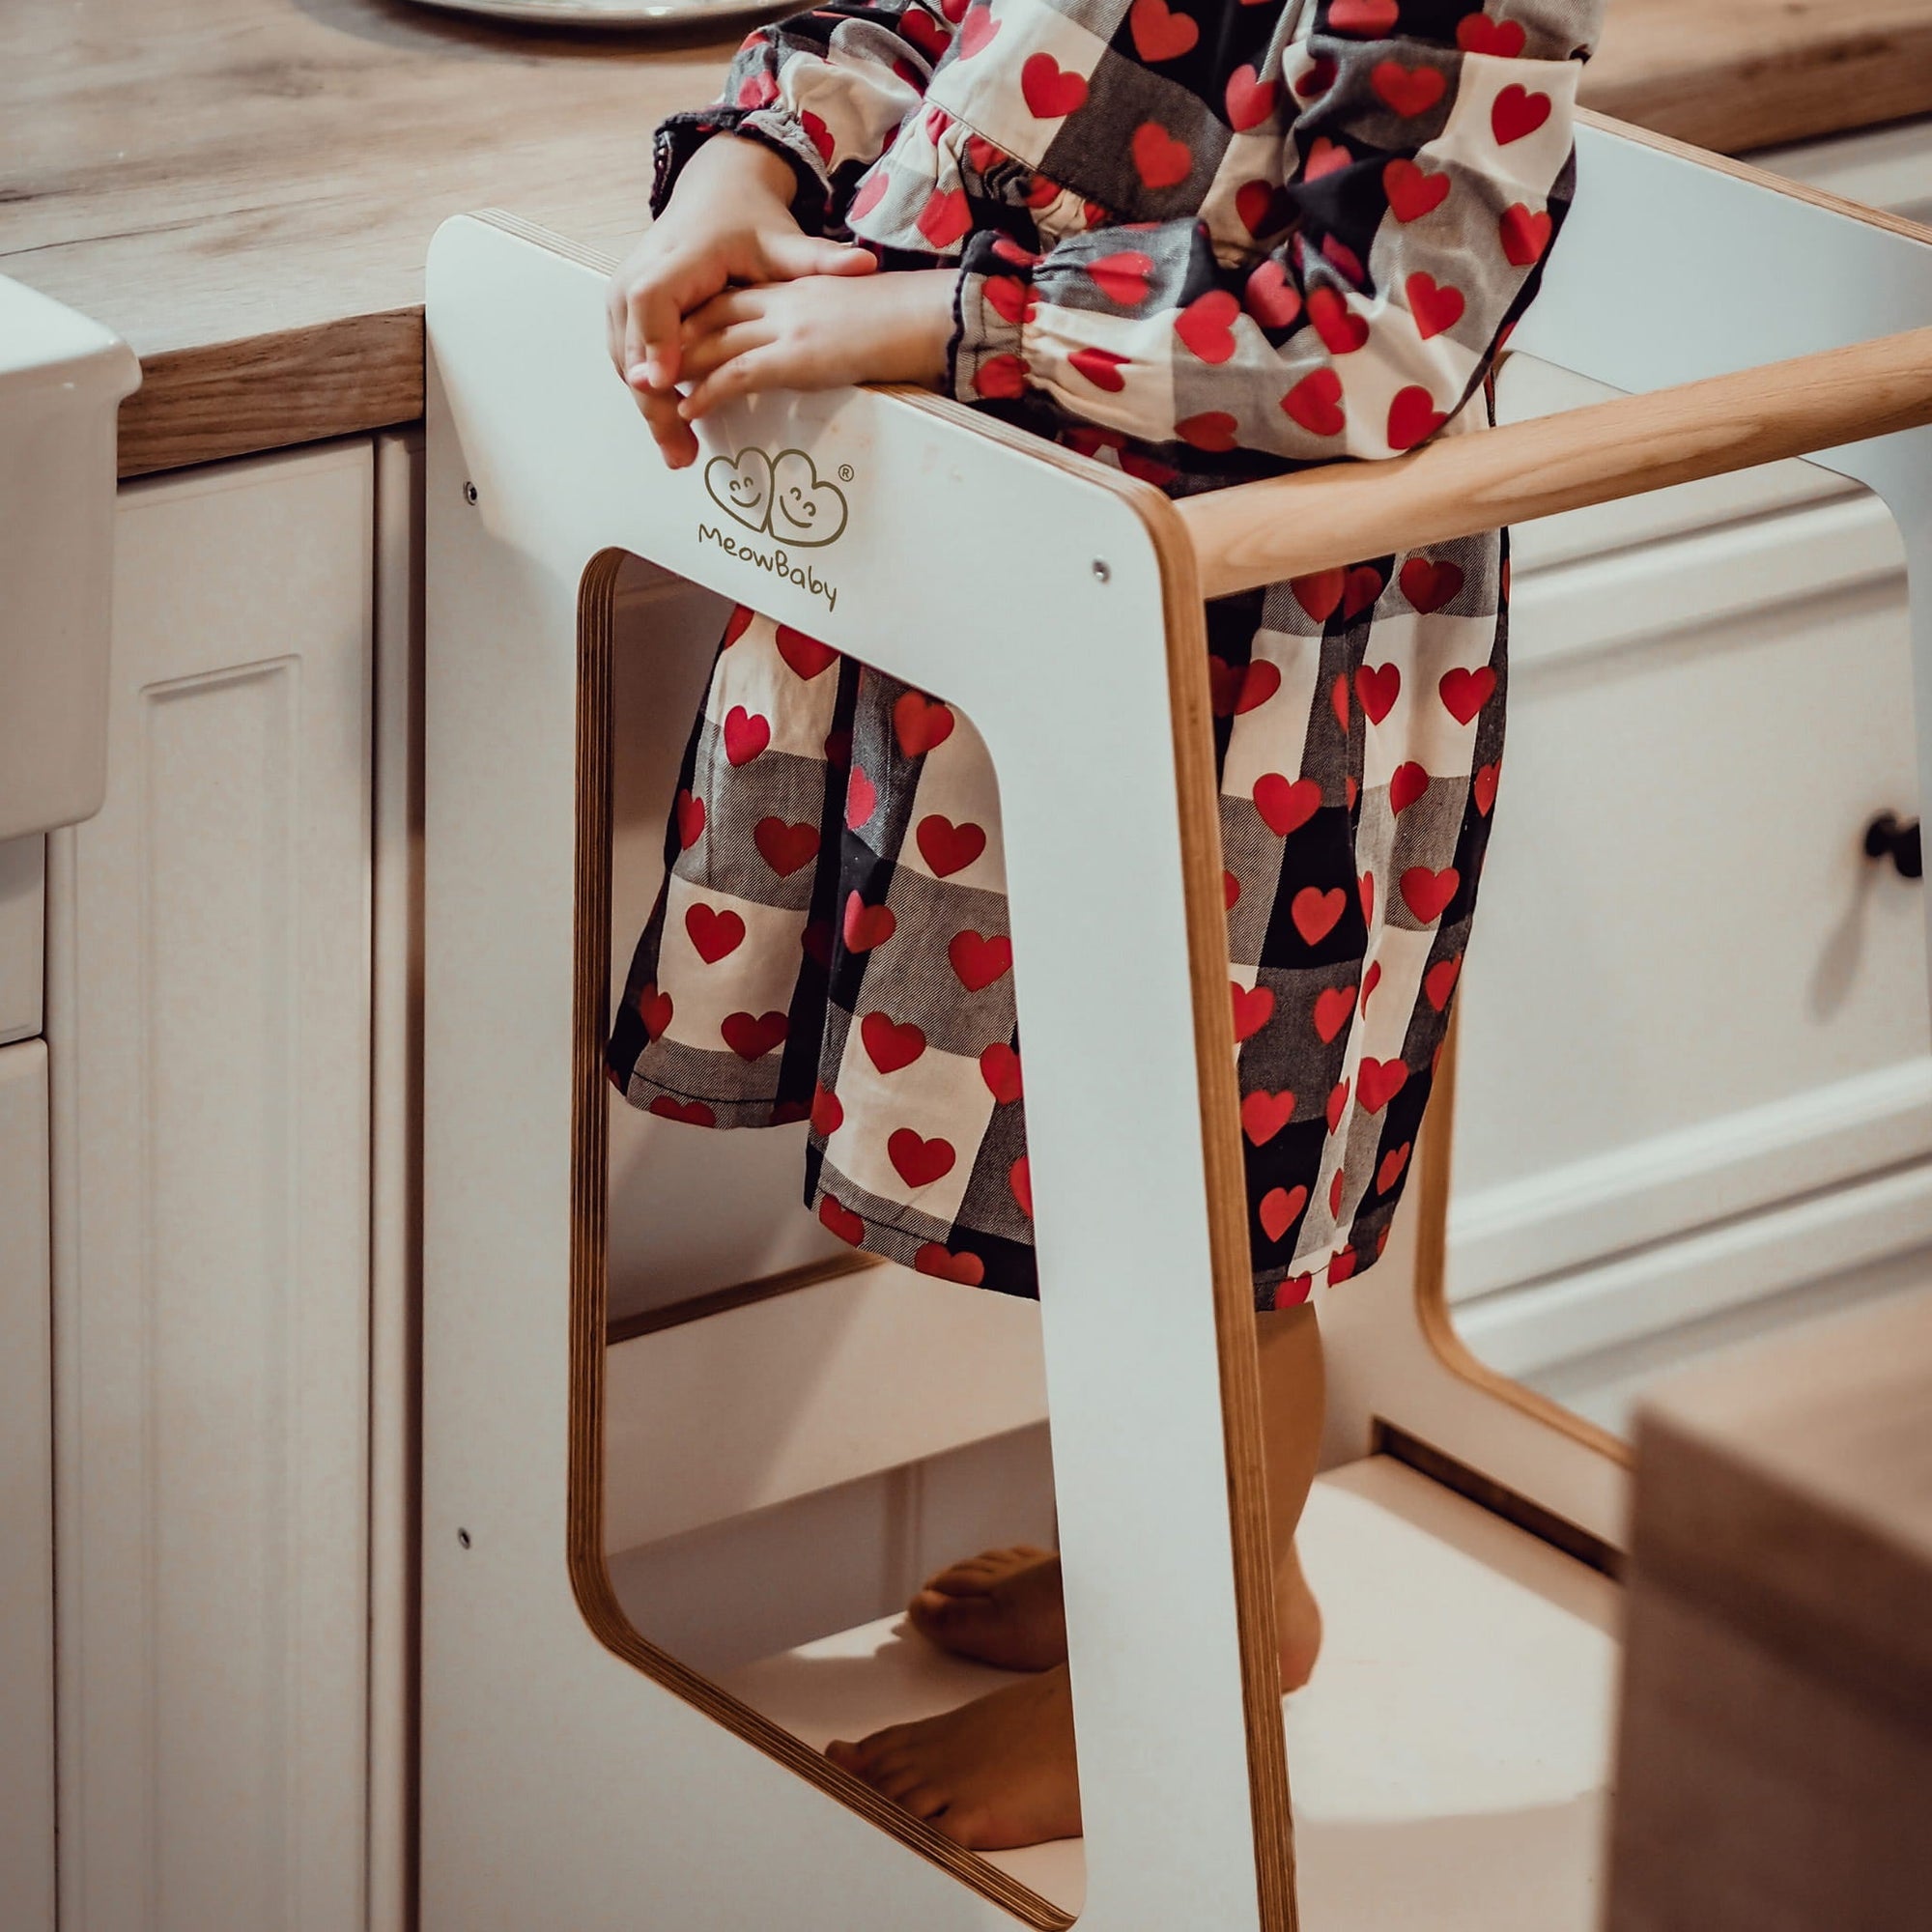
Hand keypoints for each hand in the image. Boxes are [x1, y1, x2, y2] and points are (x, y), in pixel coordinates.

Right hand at [607, 135, 877, 467]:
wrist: (716, 192)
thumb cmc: (749, 221)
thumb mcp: (783, 241)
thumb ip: (818, 260)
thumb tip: (865, 264)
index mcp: (681, 255)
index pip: (655, 301)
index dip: (657, 342)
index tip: (668, 383)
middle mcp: (641, 271)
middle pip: (633, 344)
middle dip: (655, 402)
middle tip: (681, 452)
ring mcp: (625, 291)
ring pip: (627, 360)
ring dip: (651, 409)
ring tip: (680, 454)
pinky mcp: (624, 310)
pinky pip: (628, 358)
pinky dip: (650, 395)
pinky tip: (674, 429)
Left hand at [674, 269, 957, 422]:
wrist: (928, 314)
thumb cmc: (902, 320)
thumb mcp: (850, 317)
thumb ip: (822, 328)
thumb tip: (815, 352)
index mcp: (793, 288)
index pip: (729, 298)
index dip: (694, 320)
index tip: (669, 342)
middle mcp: (781, 301)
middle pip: (709, 317)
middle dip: (672, 345)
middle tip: (644, 372)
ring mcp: (785, 325)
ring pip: (713, 344)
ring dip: (677, 372)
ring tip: (652, 399)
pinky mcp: (795, 354)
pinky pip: (737, 372)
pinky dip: (706, 392)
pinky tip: (687, 411)